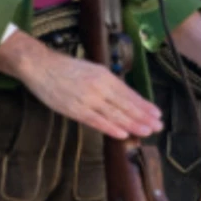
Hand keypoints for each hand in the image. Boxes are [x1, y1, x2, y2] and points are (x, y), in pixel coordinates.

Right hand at [0, 33, 163, 138]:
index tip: (157, 113)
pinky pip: (96, 121)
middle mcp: (99, 87)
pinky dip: (110, 128)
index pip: (129, 94)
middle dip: (143, 116)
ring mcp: (88, 99)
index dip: (144, 105)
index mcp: (105, 76)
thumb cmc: (67, 69)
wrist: (41, 66)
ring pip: (115, 114)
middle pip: (126, 105)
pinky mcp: (75, 109)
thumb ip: (108, 83)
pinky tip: (123, 134)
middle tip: (158, 126)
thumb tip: (125, 96)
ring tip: (147, 131)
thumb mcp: (93, 70)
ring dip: (133, 124)